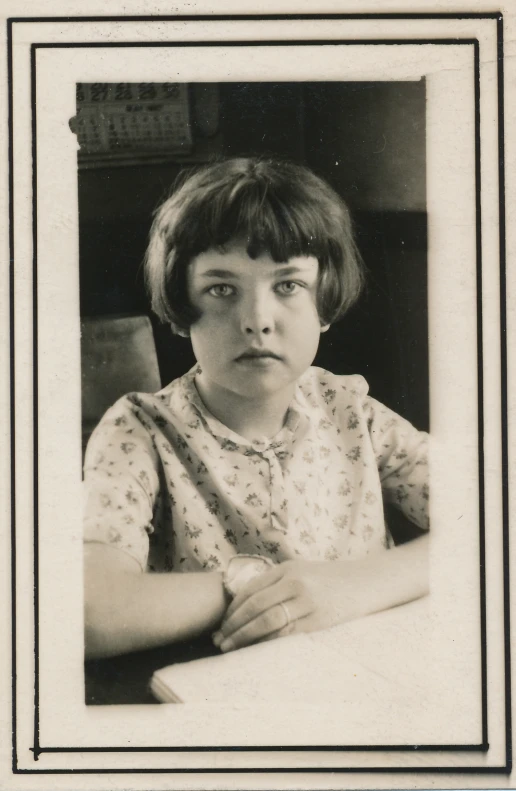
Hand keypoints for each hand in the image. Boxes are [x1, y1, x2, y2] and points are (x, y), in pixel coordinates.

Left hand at [213, 558, 371, 652]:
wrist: (365, 583)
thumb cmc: (329, 580)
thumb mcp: (301, 571)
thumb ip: (276, 583)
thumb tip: (244, 604)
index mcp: (287, 569)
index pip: (251, 590)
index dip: (232, 610)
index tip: (221, 625)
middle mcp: (295, 582)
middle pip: (255, 606)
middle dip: (233, 625)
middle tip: (218, 640)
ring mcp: (308, 601)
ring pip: (268, 621)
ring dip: (245, 637)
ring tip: (230, 648)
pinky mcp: (320, 620)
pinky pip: (287, 634)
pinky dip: (267, 643)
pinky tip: (256, 651)